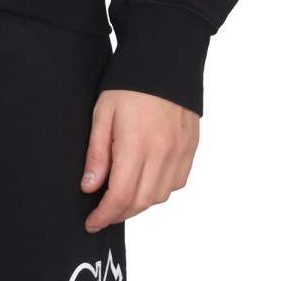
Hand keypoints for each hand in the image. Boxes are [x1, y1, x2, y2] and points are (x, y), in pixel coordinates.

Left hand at [79, 88, 198, 231]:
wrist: (164, 58)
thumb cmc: (128, 82)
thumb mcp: (102, 112)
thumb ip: (97, 153)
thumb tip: (89, 187)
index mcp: (136, 144)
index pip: (121, 196)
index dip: (105, 215)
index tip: (92, 223)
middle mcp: (162, 153)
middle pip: (142, 202)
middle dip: (120, 214)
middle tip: (103, 214)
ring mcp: (180, 151)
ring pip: (161, 196)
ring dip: (140, 204)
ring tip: (122, 197)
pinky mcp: (191, 147)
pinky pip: (177, 182)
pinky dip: (160, 190)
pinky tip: (146, 180)